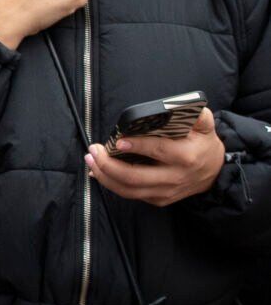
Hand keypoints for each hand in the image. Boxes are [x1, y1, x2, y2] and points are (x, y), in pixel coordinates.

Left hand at [87, 109, 225, 205]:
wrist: (214, 173)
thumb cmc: (204, 145)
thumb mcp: (206, 126)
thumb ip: (196, 114)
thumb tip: (176, 105)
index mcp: (186, 156)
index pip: (159, 151)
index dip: (137, 146)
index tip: (119, 140)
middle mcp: (174, 177)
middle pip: (135, 177)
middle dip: (108, 164)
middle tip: (94, 150)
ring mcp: (165, 191)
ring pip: (128, 190)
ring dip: (104, 176)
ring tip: (90, 160)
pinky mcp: (158, 199)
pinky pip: (130, 195)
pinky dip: (111, 184)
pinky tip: (98, 172)